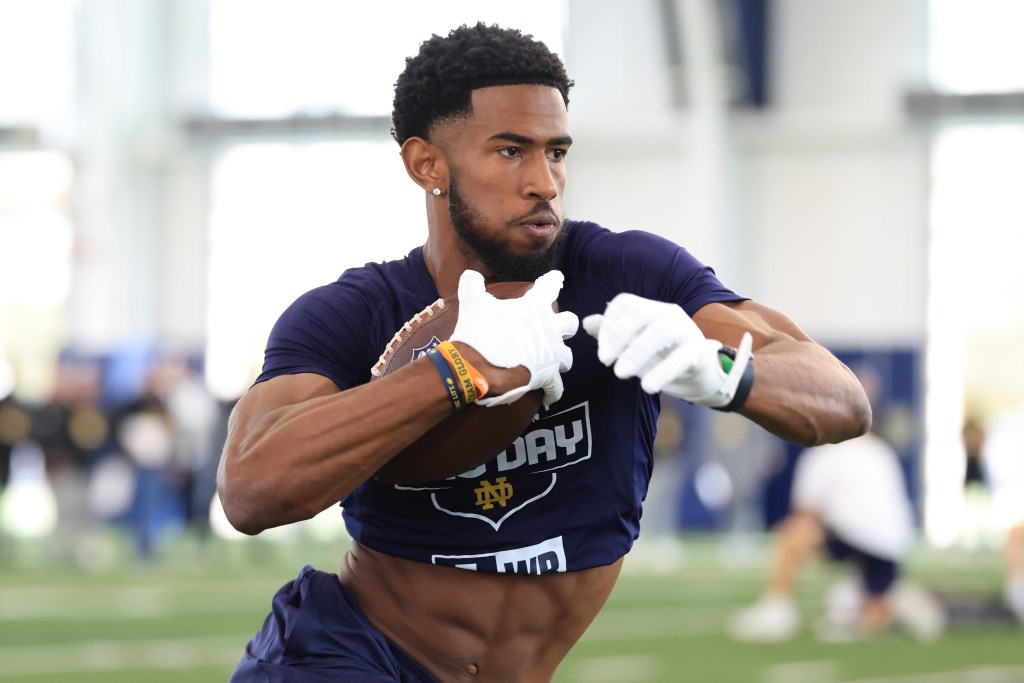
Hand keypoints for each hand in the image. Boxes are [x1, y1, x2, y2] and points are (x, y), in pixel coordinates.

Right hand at [451, 270, 578, 405]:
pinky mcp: (547, 377)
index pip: (550, 287)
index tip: (556, 278)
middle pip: (570, 323)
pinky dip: (552, 392)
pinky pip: (556, 388)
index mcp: (534, 307)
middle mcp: (549, 329)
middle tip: (555, 328)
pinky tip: (548, 395)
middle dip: (564, 326)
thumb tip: (470, 275)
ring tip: (553, 361)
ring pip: (567, 357)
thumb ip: (473, 286)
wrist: (475, 366)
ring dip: (560, 358)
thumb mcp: (472, 303)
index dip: (553, 281)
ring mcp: (551, 354)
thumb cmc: (476, 332)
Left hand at [582, 293, 752, 408]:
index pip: (625, 303)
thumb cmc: (664, 356)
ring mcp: (686, 330)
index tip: (600, 352)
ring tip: (621, 373)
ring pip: (660, 332)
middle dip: (618, 335)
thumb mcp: (635, 346)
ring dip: (637, 352)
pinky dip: (663, 371)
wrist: (701, 373)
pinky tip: (648, 387)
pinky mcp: (699, 352)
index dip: (608, 324)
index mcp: (651, 309)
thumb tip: (587, 322)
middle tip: (604, 361)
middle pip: (640, 312)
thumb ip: (612, 335)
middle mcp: (668, 314)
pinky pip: (682, 357)